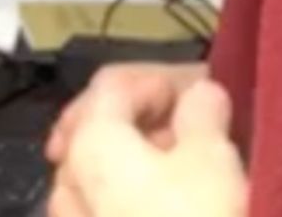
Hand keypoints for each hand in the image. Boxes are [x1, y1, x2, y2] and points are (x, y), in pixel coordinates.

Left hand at [48, 78, 247, 216]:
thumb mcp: (213, 157)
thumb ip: (202, 111)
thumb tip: (199, 95)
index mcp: (91, 145)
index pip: (112, 86)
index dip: (159, 79)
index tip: (199, 94)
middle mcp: (67, 186)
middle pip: (99, 130)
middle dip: (146, 121)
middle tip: (193, 131)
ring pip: (101, 178)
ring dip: (140, 164)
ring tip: (186, 174)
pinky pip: (104, 215)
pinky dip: (134, 201)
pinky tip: (169, 210)